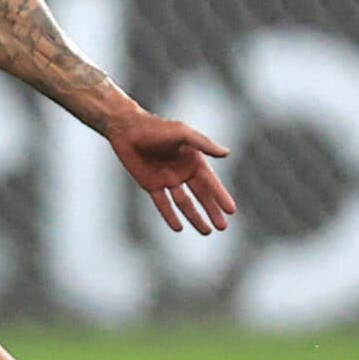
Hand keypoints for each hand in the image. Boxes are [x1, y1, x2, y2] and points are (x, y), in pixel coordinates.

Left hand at [107, 112, 236, 234]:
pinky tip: (178, 227)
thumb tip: (227, 153)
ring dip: (195, 217)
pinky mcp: (150, 184)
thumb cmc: (156, 128)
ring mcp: (167, 179)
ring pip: (184, 203)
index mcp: (193, 160)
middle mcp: (182, 171)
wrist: (126, 129)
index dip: (220, 196)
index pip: (210, 182)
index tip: (231, 211)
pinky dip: (170, 215)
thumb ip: (203, 144)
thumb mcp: (182, 133)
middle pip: (200, 196)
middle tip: (223, 226)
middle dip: (211, 210)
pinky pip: (162, 203)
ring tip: (206, 231)